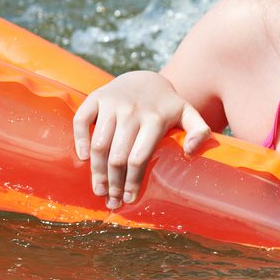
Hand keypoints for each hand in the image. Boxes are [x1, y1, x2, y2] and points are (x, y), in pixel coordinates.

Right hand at [72, 71, 210, 209]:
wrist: (145, 78)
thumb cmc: (167, 105)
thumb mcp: (189, 115)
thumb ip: (199, 131)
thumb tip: (191, 152)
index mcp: (155, 119)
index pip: (140, 158)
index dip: (133, 181)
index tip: (130, 198)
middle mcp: (132, 111)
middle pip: (118, 156)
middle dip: (114, 183)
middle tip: (112, 201)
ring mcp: (112, 103)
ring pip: (99, 144)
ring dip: (97, 171)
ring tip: (99, 190)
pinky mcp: (96, 98)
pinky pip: (81, 121)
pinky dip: (80, 141)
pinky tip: (84, 159)